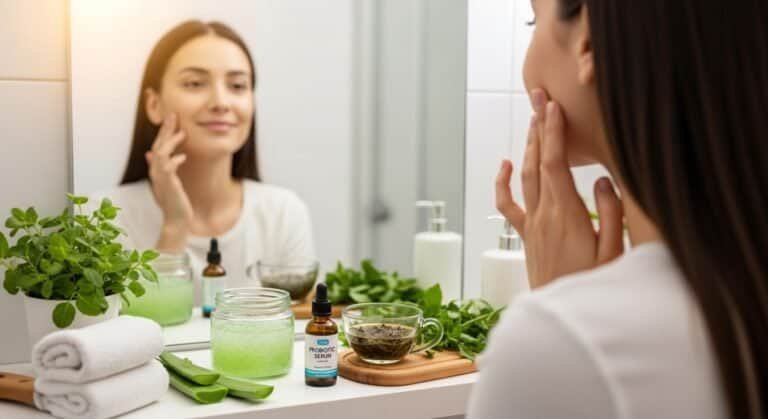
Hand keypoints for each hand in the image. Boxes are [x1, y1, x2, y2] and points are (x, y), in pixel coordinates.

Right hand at [145, 113, 193, 248]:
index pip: (158, 145)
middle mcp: (155, 171)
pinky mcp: (167, 184)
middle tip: (173, 115)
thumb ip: (160, 167)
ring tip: (182, 134)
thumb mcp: (167, 181)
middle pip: (158, 145)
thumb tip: (150, 153)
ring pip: (160, 154)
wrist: (176, 219)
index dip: (164, 132)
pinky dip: (174, 160)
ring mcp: (160, 178)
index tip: (171, 118)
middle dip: (165, 130)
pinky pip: (167, 168)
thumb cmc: (174, 200)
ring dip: (171, 142)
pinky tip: (182, 157)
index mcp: (156, 169)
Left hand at [495, 89, 624, 287]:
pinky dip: (503, 182)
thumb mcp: (613, 252)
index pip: (555, 163)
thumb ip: (610, 214)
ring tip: (532, 119)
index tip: (552, 106)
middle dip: (538, 128)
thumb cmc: (594, 285)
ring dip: (526, 147)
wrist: (564, 314)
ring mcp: (532, 224)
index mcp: (566, 214)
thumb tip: (604, 180)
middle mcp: (543, 215)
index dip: (552, 132)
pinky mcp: (527, 235)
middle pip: (535, 163)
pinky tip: (504, 165)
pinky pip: (509, 204)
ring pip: (524, 177)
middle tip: (538, 97)